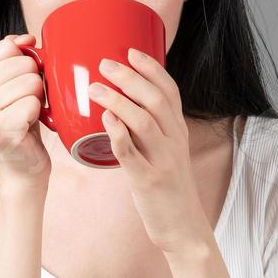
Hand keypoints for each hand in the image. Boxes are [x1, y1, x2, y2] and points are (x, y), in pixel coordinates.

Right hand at [0, 34, 51, 187]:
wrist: (21, 162)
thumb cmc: (19, 119)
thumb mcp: (11, 82)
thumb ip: (14, 55)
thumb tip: (26, 38)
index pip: (9, 46)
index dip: (24, 62)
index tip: (19, 82)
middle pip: (24, 63)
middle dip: (34, 81)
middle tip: (25, 102)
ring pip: (32, 82)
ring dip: (37, 98)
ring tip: (27, 113)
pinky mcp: (1, 128)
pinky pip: (34, 103)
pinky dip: (39, 114)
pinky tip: (28, 124)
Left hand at [87, 48, 210, 253]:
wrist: (182, 227)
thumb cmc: (167, 188)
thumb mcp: (166, 152)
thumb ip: (148, 130)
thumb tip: (117, 107)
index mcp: (178, 131)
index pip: (170, 91)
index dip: (151, 68)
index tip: (131, 51)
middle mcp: (174, 141)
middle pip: (156, 100)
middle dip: (130, 78)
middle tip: (105, 63)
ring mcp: (162, 161)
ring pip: (144, 122)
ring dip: (119, 101)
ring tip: (95, 88)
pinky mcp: (148, 181)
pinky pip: (132, 154)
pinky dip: (118, 134)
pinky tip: (105, 120)